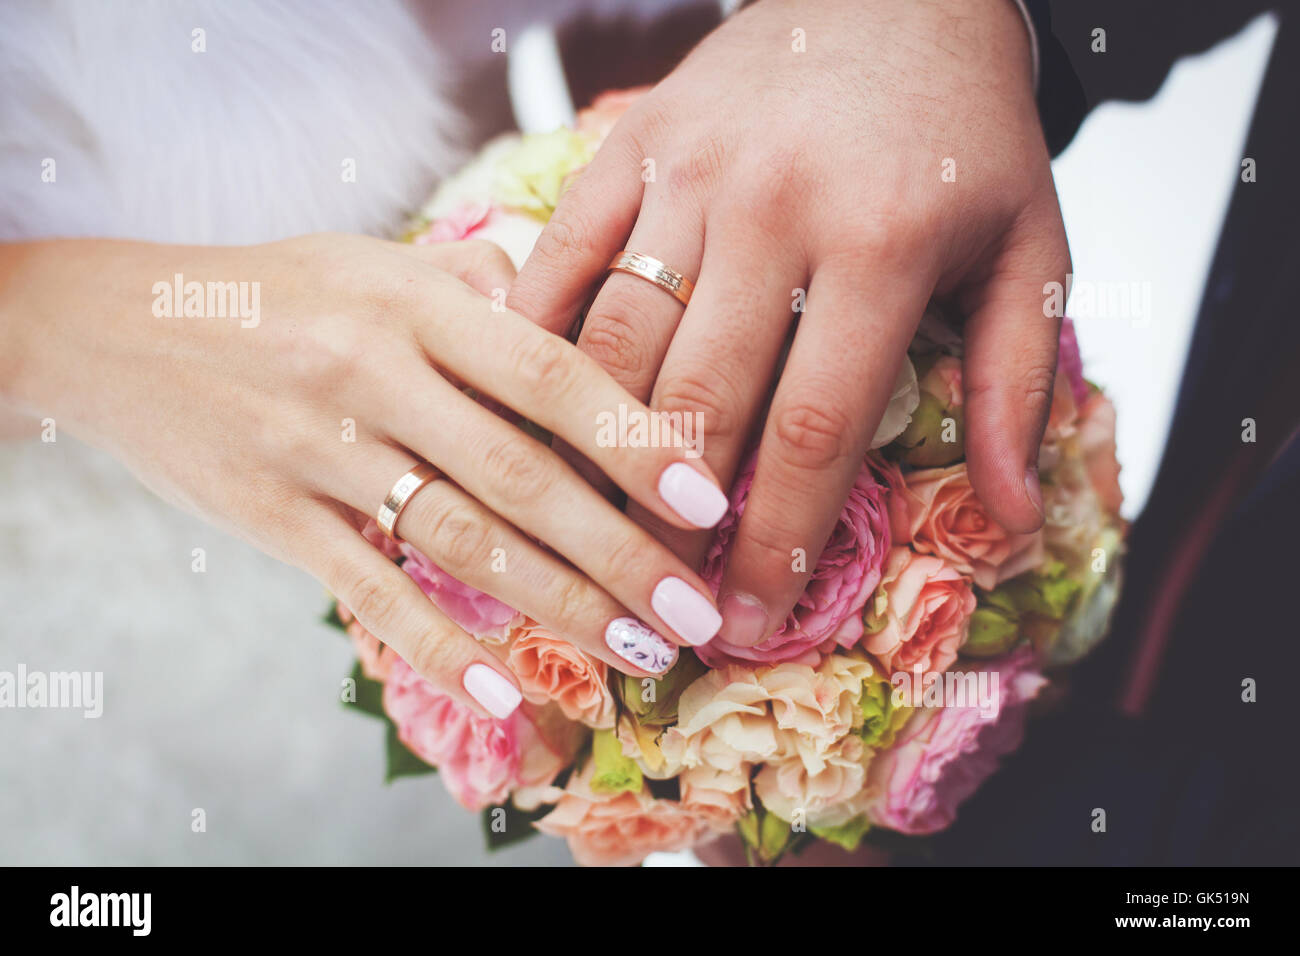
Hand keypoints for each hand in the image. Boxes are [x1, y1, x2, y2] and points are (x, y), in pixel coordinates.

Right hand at [0, 234, 730, 714]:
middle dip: (620, 552)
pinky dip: (436, 644)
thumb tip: (575, 314)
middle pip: (521, 474)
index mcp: (415, 299)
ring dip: (558, 606)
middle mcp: (373, 369)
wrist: (118, 326)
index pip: (548, 372)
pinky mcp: (271, 514)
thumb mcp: (375, 260)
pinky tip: (505, 690)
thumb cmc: (275, 294)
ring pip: (459, 540)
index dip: (634, 438)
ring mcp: (318, 445)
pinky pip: (368, 588)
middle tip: (694, 612)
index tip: (706, 498)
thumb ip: (478, 282)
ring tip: (636, 653)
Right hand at [507, 0, 1068, 645]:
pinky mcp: (633, 143)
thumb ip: (1017, 382)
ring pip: (617, 339)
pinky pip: (564, 253)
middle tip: (655, 603)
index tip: (745, 620)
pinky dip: (537, 338)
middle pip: (698, 401)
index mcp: (880, 243)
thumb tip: (1012, 518)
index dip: (774, 540)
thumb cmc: (967, 134)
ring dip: (594, 449)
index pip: (812, 428)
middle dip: (670, 522)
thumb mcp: (1028, 248)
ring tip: (589, 531)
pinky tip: (526, 410)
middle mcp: (772, 208)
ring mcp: (688, 171)